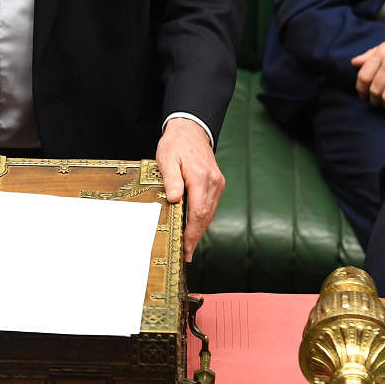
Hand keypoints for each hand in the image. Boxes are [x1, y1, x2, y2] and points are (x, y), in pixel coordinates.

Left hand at [156, 117, 223, 261]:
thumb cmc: (176, 144)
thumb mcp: (167, 158)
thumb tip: (175, 199)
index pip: (198, 212)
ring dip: (200, 229)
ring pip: (210, 212)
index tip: (186, 247)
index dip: (192, 233)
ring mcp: (217, 183)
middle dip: (196, 237)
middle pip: (206, 216)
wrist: (191, 130)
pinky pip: (211, 205)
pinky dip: (203, 218)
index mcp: (200, 177)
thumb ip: (171, 179)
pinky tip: (194, 226)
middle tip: (186, 253)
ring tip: (189, 245)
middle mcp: (213, 182)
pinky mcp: (217, 183)